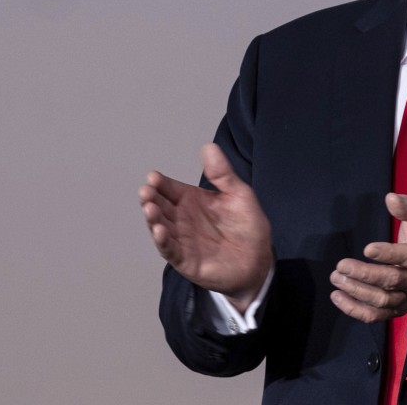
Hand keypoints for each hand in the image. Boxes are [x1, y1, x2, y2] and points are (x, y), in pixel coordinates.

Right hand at [139, 143, 272, 311]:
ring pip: (161, 227)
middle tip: (146, 191)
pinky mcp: (186, 260)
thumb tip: (209, 146)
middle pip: (160, 206)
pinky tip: (159, 230)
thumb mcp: (239, 194)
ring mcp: (182, 239)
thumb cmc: (247, 226)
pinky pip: (170, 250)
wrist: (259, 260)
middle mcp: (182, 219)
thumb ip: (223, 173)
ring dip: (153, 218)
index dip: (161, 183)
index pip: (170, 189)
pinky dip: (163, 241)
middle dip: (151, 198)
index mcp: (192, 200)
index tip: (153, 177)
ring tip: (150, 208)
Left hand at [329, 193, 406, 322]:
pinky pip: (377, 316)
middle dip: (364, 274)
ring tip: (336, 278)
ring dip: (357, 292)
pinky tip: (337, 297)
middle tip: (341, 265)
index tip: (367, 248)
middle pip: (391, 280)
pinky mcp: (399, 310)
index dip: (388, 254)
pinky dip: (355, 310)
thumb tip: (390, 198)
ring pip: (382, 300)